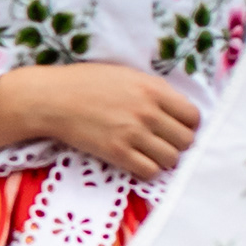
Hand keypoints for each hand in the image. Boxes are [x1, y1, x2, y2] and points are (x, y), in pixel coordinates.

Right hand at [0, 60, 203, 180]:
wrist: (52, 99)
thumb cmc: (86, 83)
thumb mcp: (126, 75)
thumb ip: (154, 90)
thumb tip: (175, 109)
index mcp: (153, 89)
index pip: (193, 116)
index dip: (188, 125)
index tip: (176, 127)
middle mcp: (148, 112)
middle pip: (185, 140)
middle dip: (177, 143)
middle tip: (162, 142)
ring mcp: (133, 133)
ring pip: (171, 159)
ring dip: (163, 159)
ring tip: (149, 153)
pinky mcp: (117, 152)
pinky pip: (150, 171)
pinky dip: (148, 170)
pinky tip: (136, 161)